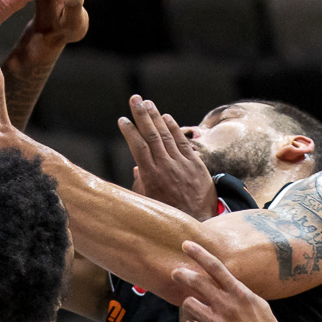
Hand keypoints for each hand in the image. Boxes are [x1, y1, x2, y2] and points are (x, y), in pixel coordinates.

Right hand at [122, 96, 215, 217]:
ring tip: (147, 103)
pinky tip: (167, 117)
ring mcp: (182, 164)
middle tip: (134, 98)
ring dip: (156, 117)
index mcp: (151, 176)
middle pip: (152, 135)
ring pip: (167, 135)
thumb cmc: (169, 214)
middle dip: (142, 115)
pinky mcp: (196, 164)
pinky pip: (183, 142)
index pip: (138, 147)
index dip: (130, 131)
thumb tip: (136, 168)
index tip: (122, 120)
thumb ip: (141, 184)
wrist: (199, 223)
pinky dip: (175, 128)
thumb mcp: (149, 202)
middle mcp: (166, 166)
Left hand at [175, 240, 289, 321]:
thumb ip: (240, 293)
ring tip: (199, 312)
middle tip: (175, 273)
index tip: (186, 244)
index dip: (198, 253)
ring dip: (191, 306)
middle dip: (182, 274)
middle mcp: (226, 306)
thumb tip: (226, 285)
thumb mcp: (259, 306)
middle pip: (196, 282)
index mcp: (240, 294)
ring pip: (189, 305)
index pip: (216, 267)